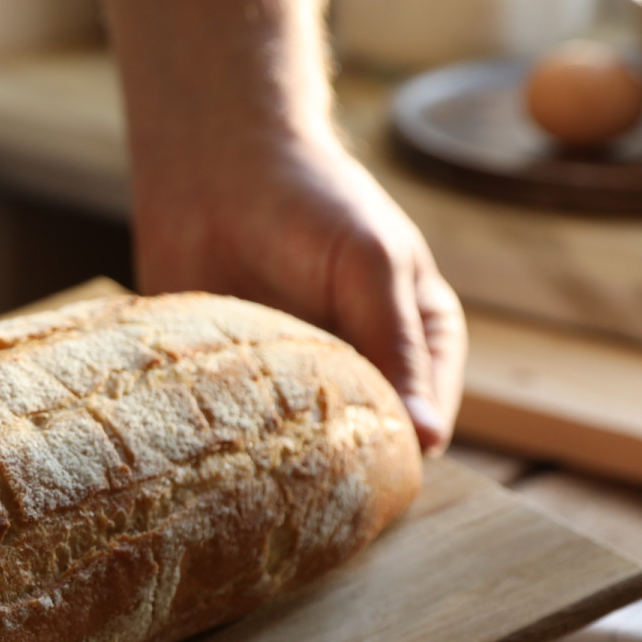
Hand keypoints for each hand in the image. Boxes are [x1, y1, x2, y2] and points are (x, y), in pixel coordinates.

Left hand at [129, 133, 465, 453]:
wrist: (214, 165)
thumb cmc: (311, 200)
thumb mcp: (371, 266)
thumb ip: (396, 348)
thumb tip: (428, 442)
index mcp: (415, 346)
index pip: (423, 427)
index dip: (395, 455)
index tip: (359, 477)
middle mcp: (359, 374)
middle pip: (358, 450)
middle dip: (332, 468)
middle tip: (297, 475)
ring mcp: (294, 386)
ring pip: (296, 452)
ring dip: (276, 460)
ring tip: (253, 459)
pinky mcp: (235, 387)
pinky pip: (238, 433)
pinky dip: (228, 441)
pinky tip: (213, 441)